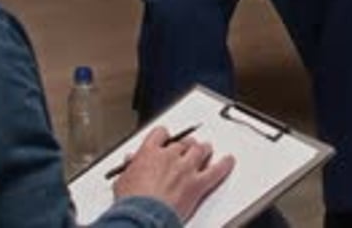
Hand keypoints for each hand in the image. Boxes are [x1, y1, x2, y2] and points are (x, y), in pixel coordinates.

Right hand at [113, 126, 234, 221]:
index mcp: (150, 152)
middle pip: (183, 142)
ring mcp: (185, 169)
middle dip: (187, 144)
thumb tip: (129, 162)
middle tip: (189, 146)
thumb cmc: (132, 202)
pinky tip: (229, 162)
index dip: (166, 135)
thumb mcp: (122, 180)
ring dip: (204, 149)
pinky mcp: (197, 184)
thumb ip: (129, 168)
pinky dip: (224, 166)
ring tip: (207, 149)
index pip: (160, 133)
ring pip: (200, 151)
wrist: (143, 217)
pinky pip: (215, 172)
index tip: (167, 138)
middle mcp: (169, 156)